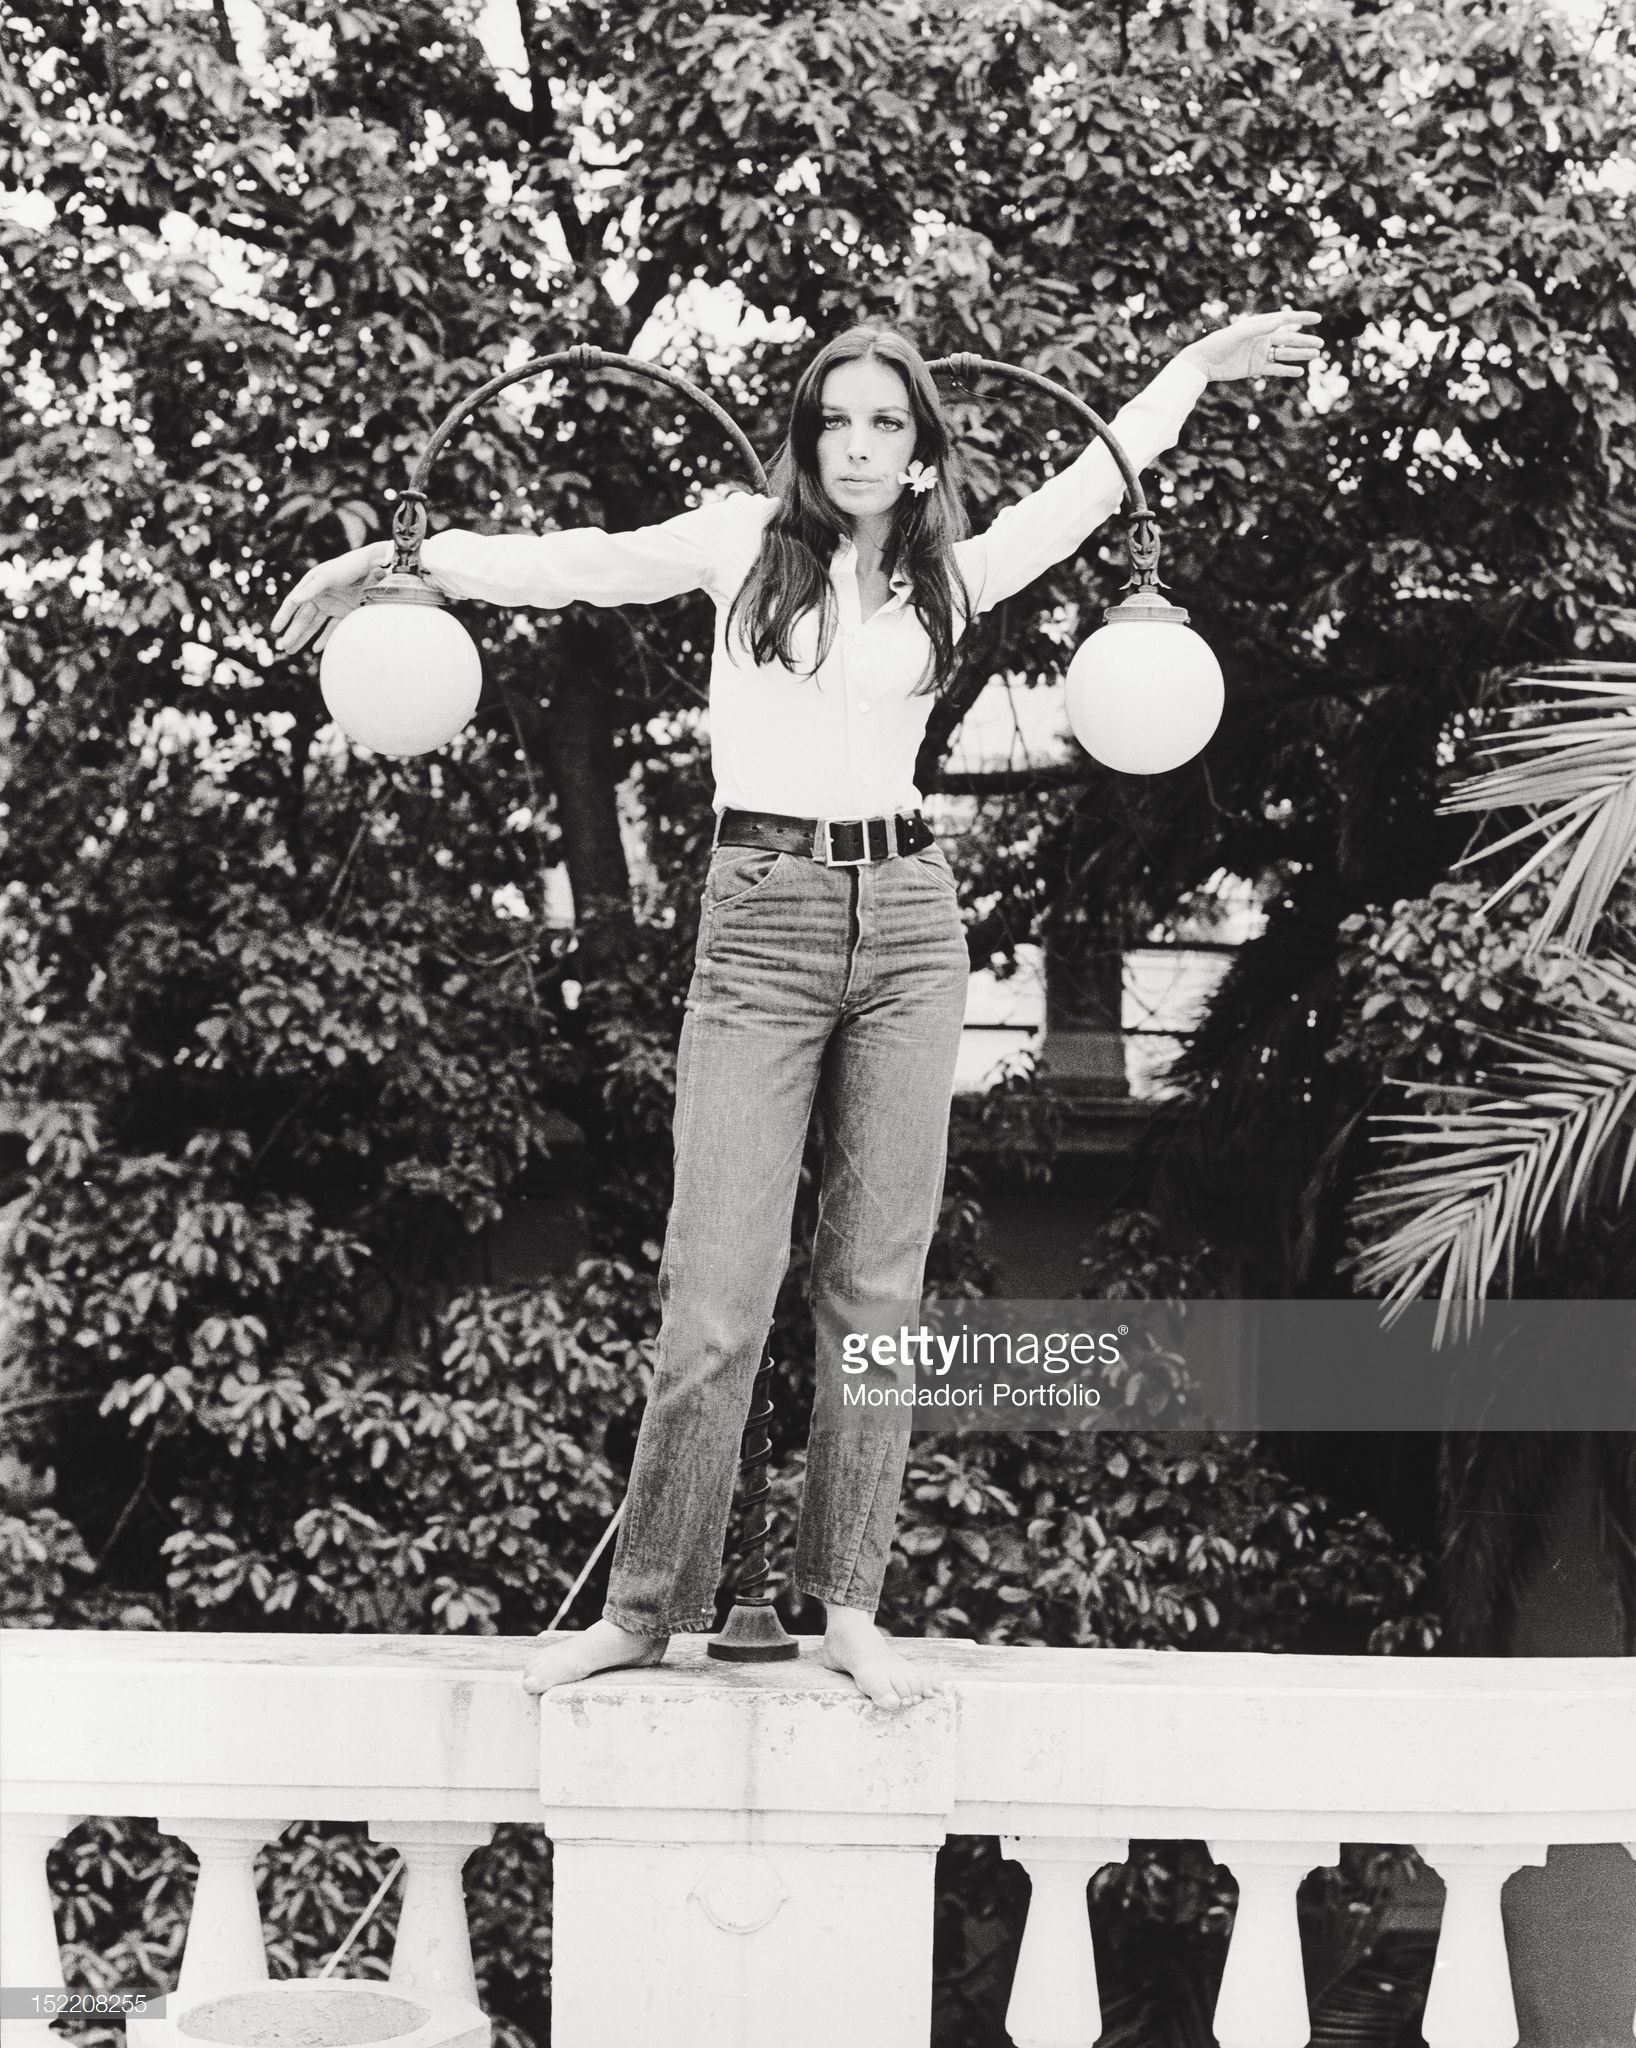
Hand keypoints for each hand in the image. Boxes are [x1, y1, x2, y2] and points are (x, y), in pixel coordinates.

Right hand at [269, 541, 394, 657]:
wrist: (372, 567)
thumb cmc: (347, 568)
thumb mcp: (328, 577)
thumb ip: (311, 589)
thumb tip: (292, 601)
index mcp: (310, 585)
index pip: (293, 604)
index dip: (283, 617)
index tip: (275, 630)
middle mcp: (319, 596)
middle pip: (302, 618)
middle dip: (293, 633)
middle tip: (284, 647)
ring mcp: (332, 605)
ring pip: (314, 625)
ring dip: (304, 638)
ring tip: (293, 650)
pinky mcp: (345, 612)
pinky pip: (331, 628)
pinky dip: (324, 638)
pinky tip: (316, 648)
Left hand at [1179, 309, 1322, 382]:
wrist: (1204, 362)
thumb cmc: (1219, 343)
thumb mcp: (1239, 334)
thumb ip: (1259, 327)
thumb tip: (1279, 321)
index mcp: (1260, 325)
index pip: (1285, 320)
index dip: (1302, 318)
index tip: (1317, 318)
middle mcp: (1262, 338)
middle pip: (1289, 339)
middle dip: (1305, 341)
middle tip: (1320, 345)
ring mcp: (1260, 353)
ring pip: (1285, 353)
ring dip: (1300, 354)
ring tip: (1315, 355)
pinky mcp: (1256, 367)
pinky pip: (1275, 368)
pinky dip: (1286, 369)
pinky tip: (1299, 371)